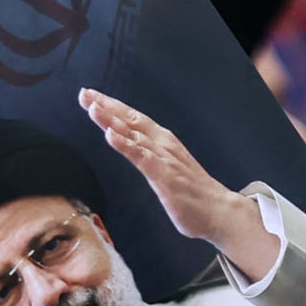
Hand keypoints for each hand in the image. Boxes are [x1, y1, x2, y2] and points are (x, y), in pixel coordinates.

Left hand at [82, 89, 275, 275]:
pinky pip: (141, 157)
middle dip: (107, 105)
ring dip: (112, 120)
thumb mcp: (165, 169)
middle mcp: (162, 144)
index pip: (132, 119)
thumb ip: (149, 158)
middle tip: (85, 93)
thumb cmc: (193, 193)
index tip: (90, 96)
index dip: (111, 106)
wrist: (220, 211)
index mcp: (162, 141)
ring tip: (93, 107)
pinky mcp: (165, 175)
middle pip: (130, 120)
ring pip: (133, 135)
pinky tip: (110, 135)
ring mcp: (164, 158)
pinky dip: (125, 144)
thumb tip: (133, 150)